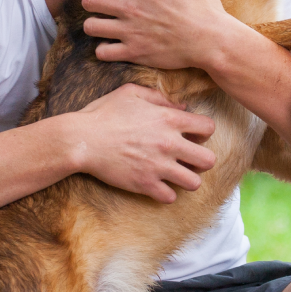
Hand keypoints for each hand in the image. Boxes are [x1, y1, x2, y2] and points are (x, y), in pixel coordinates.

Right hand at [62, 84, 216, 202]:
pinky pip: (170, 197)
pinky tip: (157, 185)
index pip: (208, 128)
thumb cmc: (104, 113)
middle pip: (209, 160)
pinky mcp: (145, 184)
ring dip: (187, 179)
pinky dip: (166, 193)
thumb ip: (159, 97)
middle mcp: (169, 144)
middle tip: (189, 160)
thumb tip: (181, 106)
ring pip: (194, 183)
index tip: (192, 136)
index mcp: (168, 119)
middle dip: (202, 160)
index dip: (204, 132)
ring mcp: (158, 166)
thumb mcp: (131, 93)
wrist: (82, 140)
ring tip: (175, 175)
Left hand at [81, 0, 246, 69]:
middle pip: (88, 0)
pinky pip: (102, 52)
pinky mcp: (133, 52)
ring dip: (96, 25)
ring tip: (106, 26)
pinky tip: (115, 46)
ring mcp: (129, 31)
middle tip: (104, 5)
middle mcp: (129, 7)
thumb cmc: (204, 7)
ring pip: (90, 27)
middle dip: (93, 1)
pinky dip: (105, 49)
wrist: (211, 41)